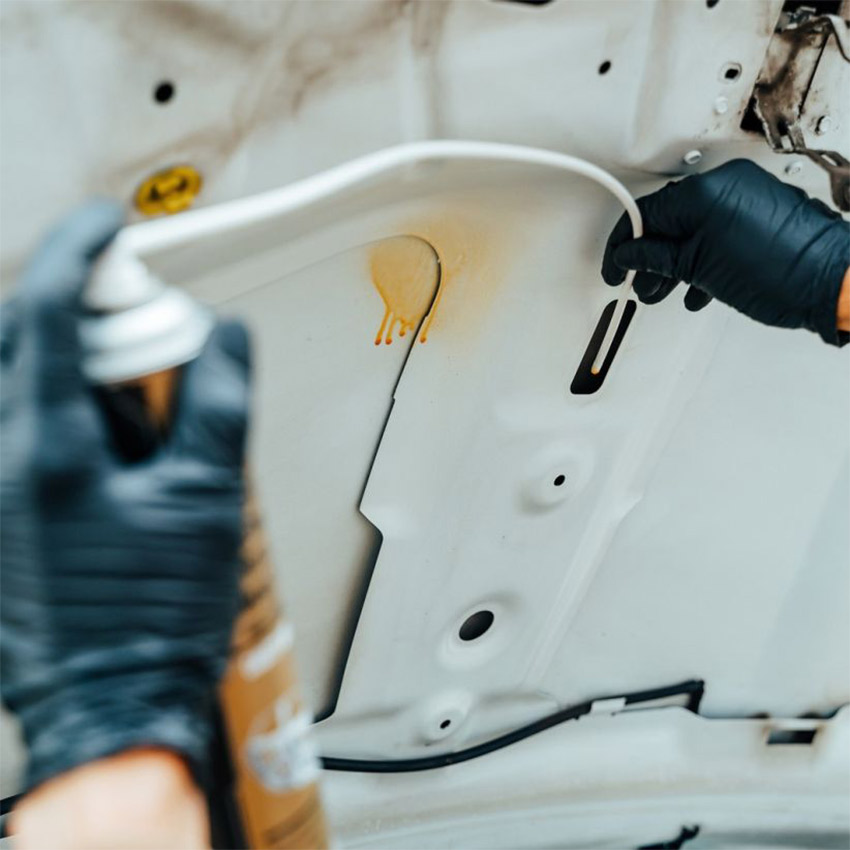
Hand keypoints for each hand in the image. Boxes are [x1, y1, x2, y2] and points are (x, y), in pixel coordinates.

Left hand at [0, 202, 251, 795]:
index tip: (110, 226)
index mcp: (43, 451)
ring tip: (133, 419)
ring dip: (68, 371)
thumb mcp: (207, 498)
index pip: (43, 310)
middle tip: (137, 332)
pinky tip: (108, 453)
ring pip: (13, 387)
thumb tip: (227, 334)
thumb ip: (218, 402)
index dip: (78, 250)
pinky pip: (17, 434)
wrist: (115, 703)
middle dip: (75, 314)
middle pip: (15, 340)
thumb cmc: (157, 614)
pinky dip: (55, 414)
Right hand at [602, 159, 849, 345]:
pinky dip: (702, 255)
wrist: (831, 282)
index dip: (625, 242)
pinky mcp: (761, 210)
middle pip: (669, 218)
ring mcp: (747, 195)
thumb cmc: (779, 273)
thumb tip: (633, 255)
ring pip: (693, 226)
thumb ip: (658, 258)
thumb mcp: (700, 270)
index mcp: (705, 192)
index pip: (647, 212)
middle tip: (639, 278)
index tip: (618, 264)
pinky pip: (717, 228)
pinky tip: (697, 285)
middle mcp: (726, 185)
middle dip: (650, 253)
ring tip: (667, 288)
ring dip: (675, 259)